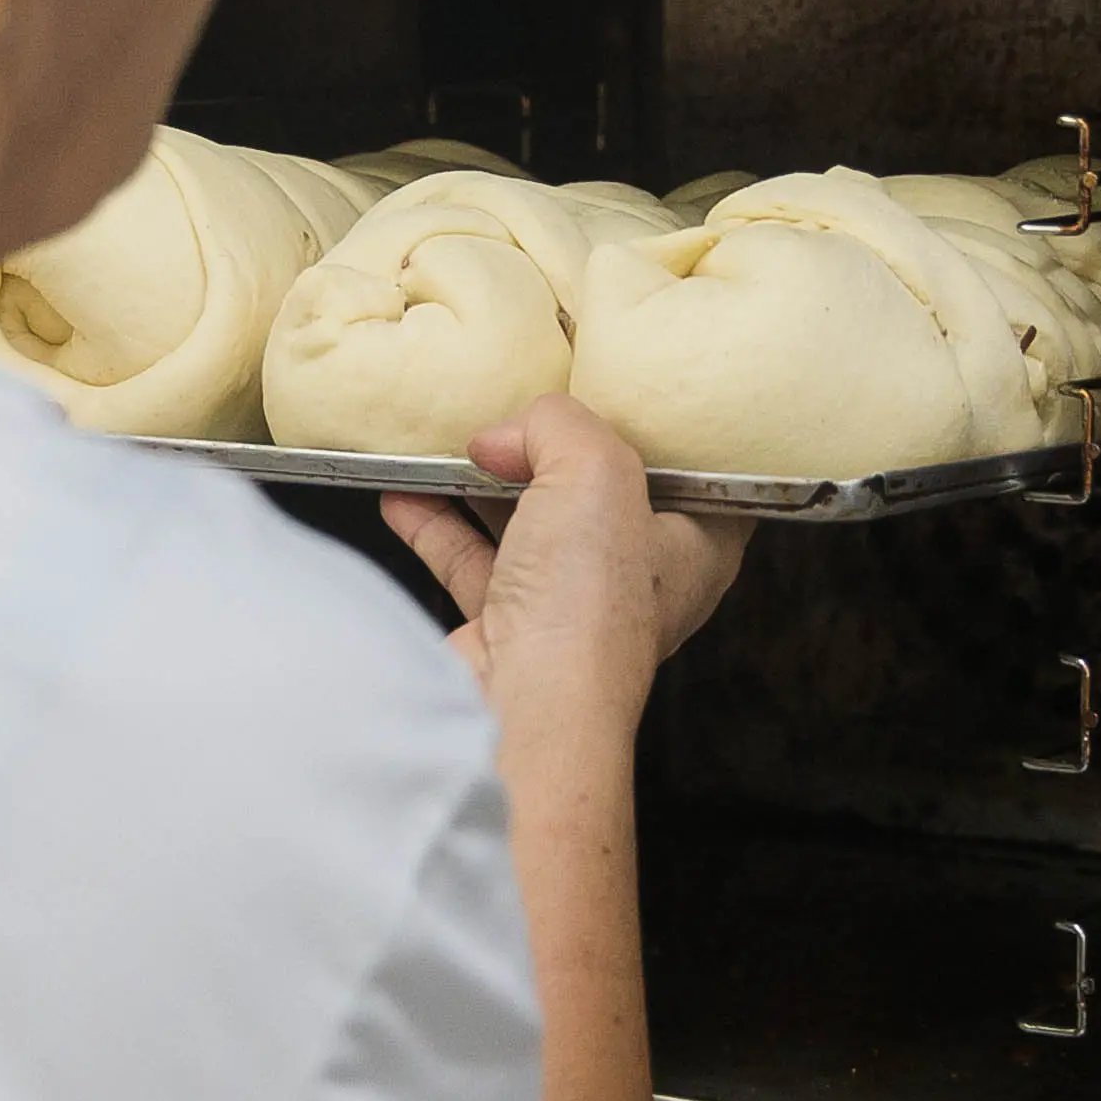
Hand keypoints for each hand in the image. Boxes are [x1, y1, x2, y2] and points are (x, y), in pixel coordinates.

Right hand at [380, 396, 750, 743]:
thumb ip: (557, 424)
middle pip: (600, 494)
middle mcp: (638, 582)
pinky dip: (438, 524)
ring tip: (454, 442)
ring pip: (529, 527)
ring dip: (485, 484)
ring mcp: (568, 610)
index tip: (617, 389)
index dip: (658, 430)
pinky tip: (406, 493)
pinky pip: (471, 561)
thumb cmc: (586, 606)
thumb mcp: (594, 470)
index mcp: (695, 548)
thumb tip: (505, 435)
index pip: (694, 475)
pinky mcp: (505, 631)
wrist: (518, 711)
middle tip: (519, 410)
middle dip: (554, 451)